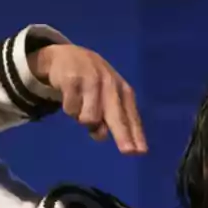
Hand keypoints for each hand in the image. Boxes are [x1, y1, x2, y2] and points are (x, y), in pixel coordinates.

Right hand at [29, 43, 147, 154]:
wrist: (66, 55)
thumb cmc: (91, 82)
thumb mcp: (105, 98)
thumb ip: (108, 118)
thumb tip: (100, 135)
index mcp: (122, 90)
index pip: (131, 116)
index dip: (136, 134)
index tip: (141, 152)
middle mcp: (110, 84)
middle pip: (116, 116)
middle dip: (123, 134)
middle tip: (128, 152)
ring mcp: (91, 81)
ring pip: (89, 118)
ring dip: (83, 119)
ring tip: (80, 106)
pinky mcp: (72, 79)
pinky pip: (71, 109)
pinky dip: (69, 108)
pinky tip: (69, 97)